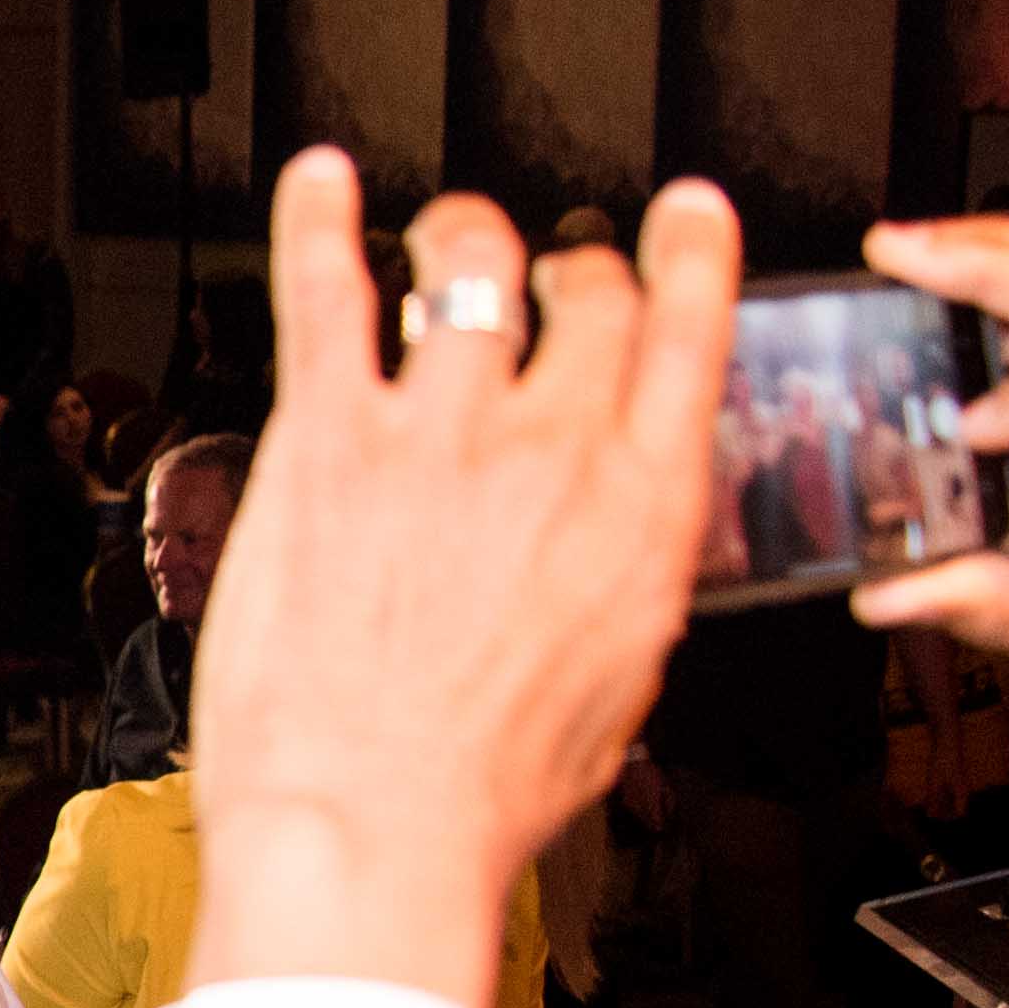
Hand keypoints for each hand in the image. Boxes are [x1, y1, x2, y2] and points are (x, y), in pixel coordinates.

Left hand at [184, 151, 739, 1007]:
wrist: (371, 825)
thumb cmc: (483, 788)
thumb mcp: (613, 686)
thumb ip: (618, 583)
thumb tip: (611, 547)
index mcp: (642, 509)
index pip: (689, 335)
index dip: (690, 256)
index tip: (684, 215)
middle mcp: (552, 446)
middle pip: (584, 293)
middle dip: (569, 269)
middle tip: (544, 278)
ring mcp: (438, 430)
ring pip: (467, 261)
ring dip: (461, 233)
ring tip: (447, 236)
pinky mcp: (328, 439)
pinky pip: (325, 292)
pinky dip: (319, 222)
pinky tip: (318, 182)